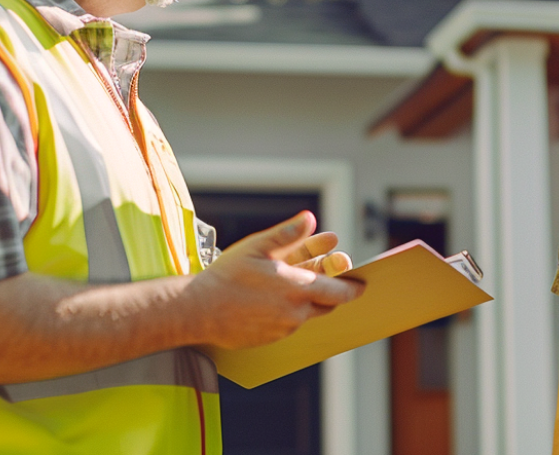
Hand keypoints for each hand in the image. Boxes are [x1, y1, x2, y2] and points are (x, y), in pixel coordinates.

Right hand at [186, 211, 363, 348]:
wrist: (198, 310)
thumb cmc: (227, 275)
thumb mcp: (257, 247)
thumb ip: (287, 234)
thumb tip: (311, 219)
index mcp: (298, 289)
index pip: (341, 292)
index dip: (353, 287)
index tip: (360, 282)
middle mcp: (296, 313)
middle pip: (328, 304)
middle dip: (331, 290)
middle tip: (329, 275)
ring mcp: (284, 329)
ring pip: (308, 315)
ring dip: (308, 300)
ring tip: (295, 283)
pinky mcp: (271, 340)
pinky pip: (290, 325)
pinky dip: (290, 312)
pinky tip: (273, 299)